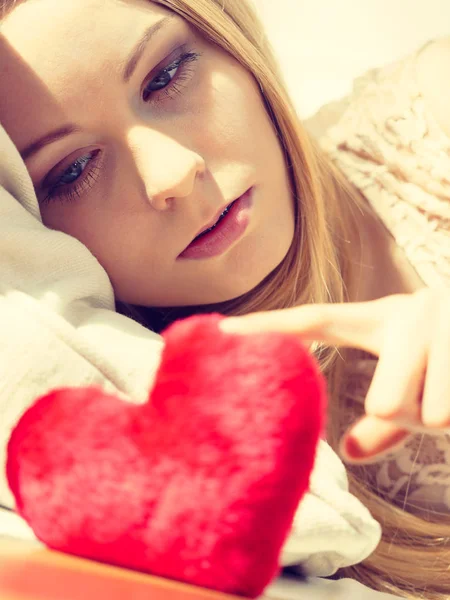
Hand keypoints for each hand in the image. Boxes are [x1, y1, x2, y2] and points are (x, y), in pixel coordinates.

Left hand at [221, 289, 449, 462]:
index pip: (316, 319)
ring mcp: (444, 323)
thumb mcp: (417, 374)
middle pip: (387, 401)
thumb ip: (384, 418)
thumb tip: (350, 452)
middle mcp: (410, 311)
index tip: (222, 333)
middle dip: (415, 416)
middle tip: (436, 391)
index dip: (269, 327)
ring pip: (431, 415)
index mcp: (383, 317)